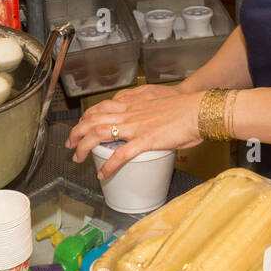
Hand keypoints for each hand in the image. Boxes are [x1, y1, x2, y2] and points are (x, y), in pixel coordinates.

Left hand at [66, 84, 203, 179]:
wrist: (200, 109)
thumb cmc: (185, 104)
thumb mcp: (159, 97)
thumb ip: (145, 102)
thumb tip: (139, 107)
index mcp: (133, 103)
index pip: (100, 107)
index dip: (85, 118)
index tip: (79, 127)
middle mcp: (130, 113)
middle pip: (92, 120)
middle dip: (76, 133)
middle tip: (69, 145)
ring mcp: (137, 126)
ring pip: (99, 134)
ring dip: (84, 147)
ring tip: (78, 158)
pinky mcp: (147, 140)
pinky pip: (121, 154)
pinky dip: (109, 165)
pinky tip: (103, 173)